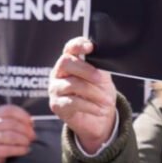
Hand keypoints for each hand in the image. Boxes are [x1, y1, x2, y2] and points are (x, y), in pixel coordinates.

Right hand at [0, 105, 35, 162]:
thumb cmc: (0, 139)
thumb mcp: (4, 127)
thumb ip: (15, 121)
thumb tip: (30, 123)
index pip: (9, 110)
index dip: (23, 115)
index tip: (31, 122)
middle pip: (11, 123)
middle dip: (25, 130)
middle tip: (33, 136)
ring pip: (10, 136)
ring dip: (23, 139)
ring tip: (28, 143)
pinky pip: (7, 149)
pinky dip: (19, 149)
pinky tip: (25, 150)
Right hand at [48, 37, 116, 153]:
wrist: (100, 117)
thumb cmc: (99, 93)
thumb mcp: (102, 77)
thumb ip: (98, 66)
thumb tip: (101, 58)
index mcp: (70, 61)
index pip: (70, 47)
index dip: (78, 44)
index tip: (90, 47)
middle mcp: (59, 72)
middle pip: (66, 62)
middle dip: (86, 70)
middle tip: (100, 79)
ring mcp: (55, 88)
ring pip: (71, 84)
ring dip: (93, 92)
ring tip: (106, 100)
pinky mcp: (56, 105)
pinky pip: (72, 102)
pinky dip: (89, 106)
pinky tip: (99, 110)